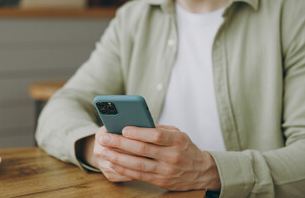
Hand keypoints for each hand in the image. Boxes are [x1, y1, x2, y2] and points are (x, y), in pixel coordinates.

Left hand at [97, 125, 220, 190]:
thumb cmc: (185, 148)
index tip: (123, 128)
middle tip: (105, 137)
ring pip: (138, 164)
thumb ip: (159, 129)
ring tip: (104, 151)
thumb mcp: (178, 134)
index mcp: (177, 140)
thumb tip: (135, 124)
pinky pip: (138, 175)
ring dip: (118, 158)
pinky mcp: (160, 181)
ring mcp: (166, 170)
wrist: (200, 172)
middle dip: (121, 143)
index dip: (139, 132)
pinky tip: (113, 163)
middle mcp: (172, 156)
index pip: (156, 135)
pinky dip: (123, 169)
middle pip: (143, 149)